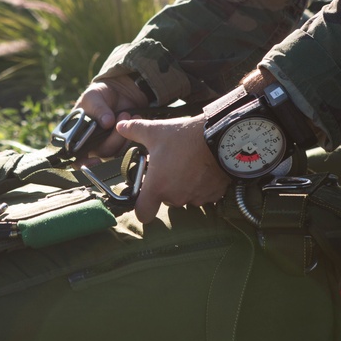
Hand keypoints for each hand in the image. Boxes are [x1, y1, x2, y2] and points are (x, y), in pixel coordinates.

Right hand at [74, 76, 150, 159]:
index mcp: (77, 136)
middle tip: (123, 115)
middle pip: (103, 153)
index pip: (77, 158)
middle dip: (114, 137)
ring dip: (125, 135)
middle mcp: (92, 145)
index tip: (96, 160)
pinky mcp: (123, 143)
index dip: (84, 164)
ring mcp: (108, 145)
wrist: (118, 91)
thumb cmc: (99, 95)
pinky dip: (134, 134)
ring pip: (117, 152)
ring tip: (128, 114)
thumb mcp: (93, 97)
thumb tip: (107, 122)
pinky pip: (129, 147)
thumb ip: (98, 109)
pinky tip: (137, 117)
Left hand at [115, 114, 230, 222]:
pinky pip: (203, 195)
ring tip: (188, 165)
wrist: (220, 138)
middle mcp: (175, 197)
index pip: (143, 214)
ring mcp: (196, 198)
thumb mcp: (155, 131)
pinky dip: (201, 186)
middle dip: (166, 187)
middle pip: (165, 200)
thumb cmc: (184, 137)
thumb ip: (134, 131)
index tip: (144, 196)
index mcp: (157, 187)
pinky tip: (203, 169)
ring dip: (184, 186)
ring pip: (185, 197)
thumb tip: (119, 126)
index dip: (142, 207)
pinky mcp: (213, 195)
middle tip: (170, 168)